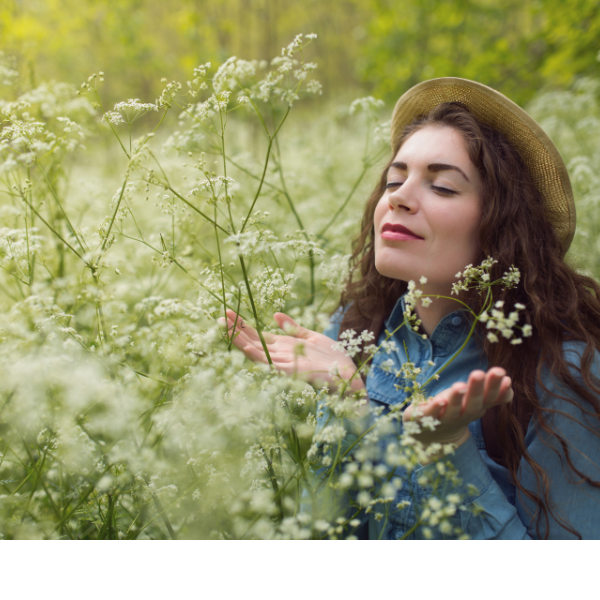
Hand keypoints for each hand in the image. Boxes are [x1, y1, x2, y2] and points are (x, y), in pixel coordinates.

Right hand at [218, 310, 364, 393]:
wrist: (349, 376)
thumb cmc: (333, 359)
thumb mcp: (312, 337)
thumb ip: (294, 327)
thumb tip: (275, 315)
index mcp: (284, 346)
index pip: (258, 335)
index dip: (243, 325)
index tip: (229, 312)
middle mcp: (280, 355)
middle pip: (253, 341)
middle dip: (236, 329)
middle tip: (220, 316)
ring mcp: (284, 364)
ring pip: (257, 351)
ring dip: (241, 340)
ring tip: (226, 327)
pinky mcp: (292, 372)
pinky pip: (272, 363)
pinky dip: (258, 355)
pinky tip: (247, 347)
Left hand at [402, 368, 512, 449]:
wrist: (432, 435)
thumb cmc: (457, 411)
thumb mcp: (476, 402)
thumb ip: (492, 394)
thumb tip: (508, 381)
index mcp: (476, 408)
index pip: (489, 398)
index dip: (496, 388)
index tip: (504, 376)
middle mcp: (463, 415)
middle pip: (472, 403)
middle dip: (477, 389)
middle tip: (479, 373)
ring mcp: (444, 419)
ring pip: (452, 410)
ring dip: (456, 399)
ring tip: (459, 386)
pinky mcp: (424, 419)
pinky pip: (430, 415)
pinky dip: (435, 408)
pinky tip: (439, 400)